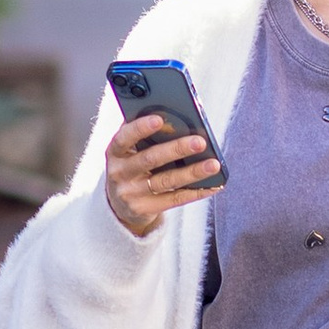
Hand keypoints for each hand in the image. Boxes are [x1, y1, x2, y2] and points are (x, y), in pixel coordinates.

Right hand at [104, 113, 219, 238]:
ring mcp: (130, 193)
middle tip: (200, 142)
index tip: (159, 119)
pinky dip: (196, 191)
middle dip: (176, 149)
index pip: (125, 137)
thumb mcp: (129, 150)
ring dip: (192, 172)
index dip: (140, 128)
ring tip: (213, 164)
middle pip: (150, 159)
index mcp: (115, 151)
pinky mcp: (143, 209)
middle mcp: (119, 172)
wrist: (120, 205)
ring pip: (166, 181)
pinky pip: (174, 199)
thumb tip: (173, 118)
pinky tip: (213, 184)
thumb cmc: (132, 166)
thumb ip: (144, 134)